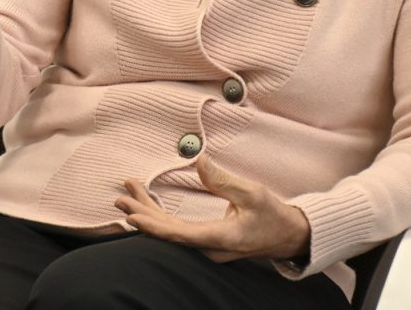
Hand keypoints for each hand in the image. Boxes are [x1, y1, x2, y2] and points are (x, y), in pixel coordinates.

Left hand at [114, 156, 310, 261]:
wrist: (289, 236)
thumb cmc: (273, 215)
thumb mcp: (253, 194)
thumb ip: (224, 180)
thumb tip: (200, 162)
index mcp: (220, 238)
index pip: (179, 235)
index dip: (153, 226)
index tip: (132, 215)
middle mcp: (209, 248)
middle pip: (168, 234)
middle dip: (143, 214)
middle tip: (120, 198)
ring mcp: (206, 247)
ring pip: (170, 232)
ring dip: (149, 212)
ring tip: (127, 194)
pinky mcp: (206, 240)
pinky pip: (177, 230)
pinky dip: (160, 215)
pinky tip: (147, 203)